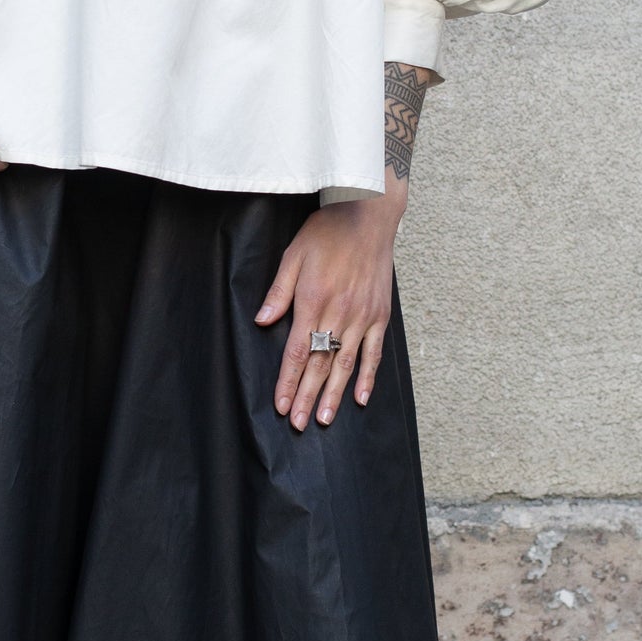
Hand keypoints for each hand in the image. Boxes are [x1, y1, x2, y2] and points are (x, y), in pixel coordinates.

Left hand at [257, 177, 407, 428]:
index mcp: (312, 301)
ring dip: (334, 395)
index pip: (296, 352)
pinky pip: (373, 353)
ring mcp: (362, 317)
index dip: (288, 382)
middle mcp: (338, 314)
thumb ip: (279, 292)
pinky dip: (368, 377)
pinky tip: (360, 398)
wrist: (368, 216)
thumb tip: (262, 321)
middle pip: (319, 365)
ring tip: (324, 419)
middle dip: (307, 397)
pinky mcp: (379, 316)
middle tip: (300, 424)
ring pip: (345, 365)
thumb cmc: (327, 233)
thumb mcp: (293, 256)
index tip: (282, 406)